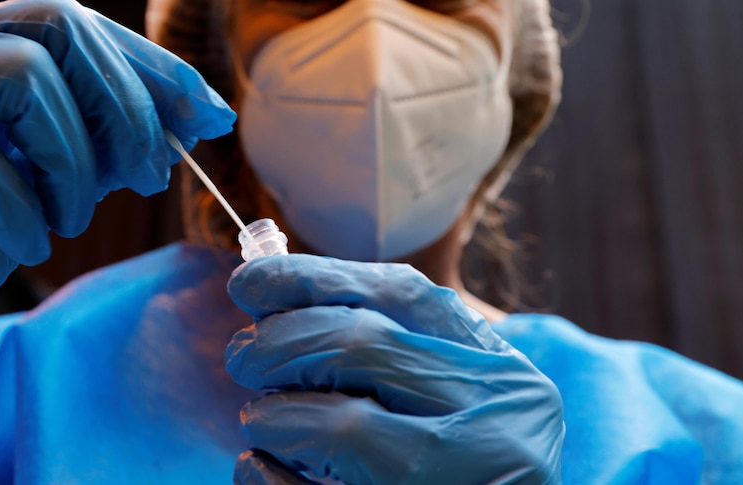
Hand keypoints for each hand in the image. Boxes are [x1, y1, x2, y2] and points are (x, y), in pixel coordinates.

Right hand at [0, 0, 234, 387]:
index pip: (74, 26)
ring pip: (27, 74)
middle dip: (130, 102)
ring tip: (68, 221)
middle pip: (60, 24)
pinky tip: (26, 244)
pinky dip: (21, 212)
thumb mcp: (35, 188)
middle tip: (155, 173)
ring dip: (75, 161)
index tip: (207, 113)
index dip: (151, 65)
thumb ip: (90, 148)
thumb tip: (166, 133)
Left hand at [225, 255, 564, 483]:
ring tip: (263, 420)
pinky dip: (263, 473)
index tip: (250, 280)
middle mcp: (494, 422)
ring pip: (340, 426)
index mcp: (500, 373)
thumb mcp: (451, 398)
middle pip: (360, 344)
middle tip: (242, 356)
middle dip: (279, 343)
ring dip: (273, 416)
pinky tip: (261, 465)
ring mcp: (457, 481)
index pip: (401, 294)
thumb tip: (271, 300)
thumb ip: (387, 349)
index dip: (312, 277)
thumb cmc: (455, 466)